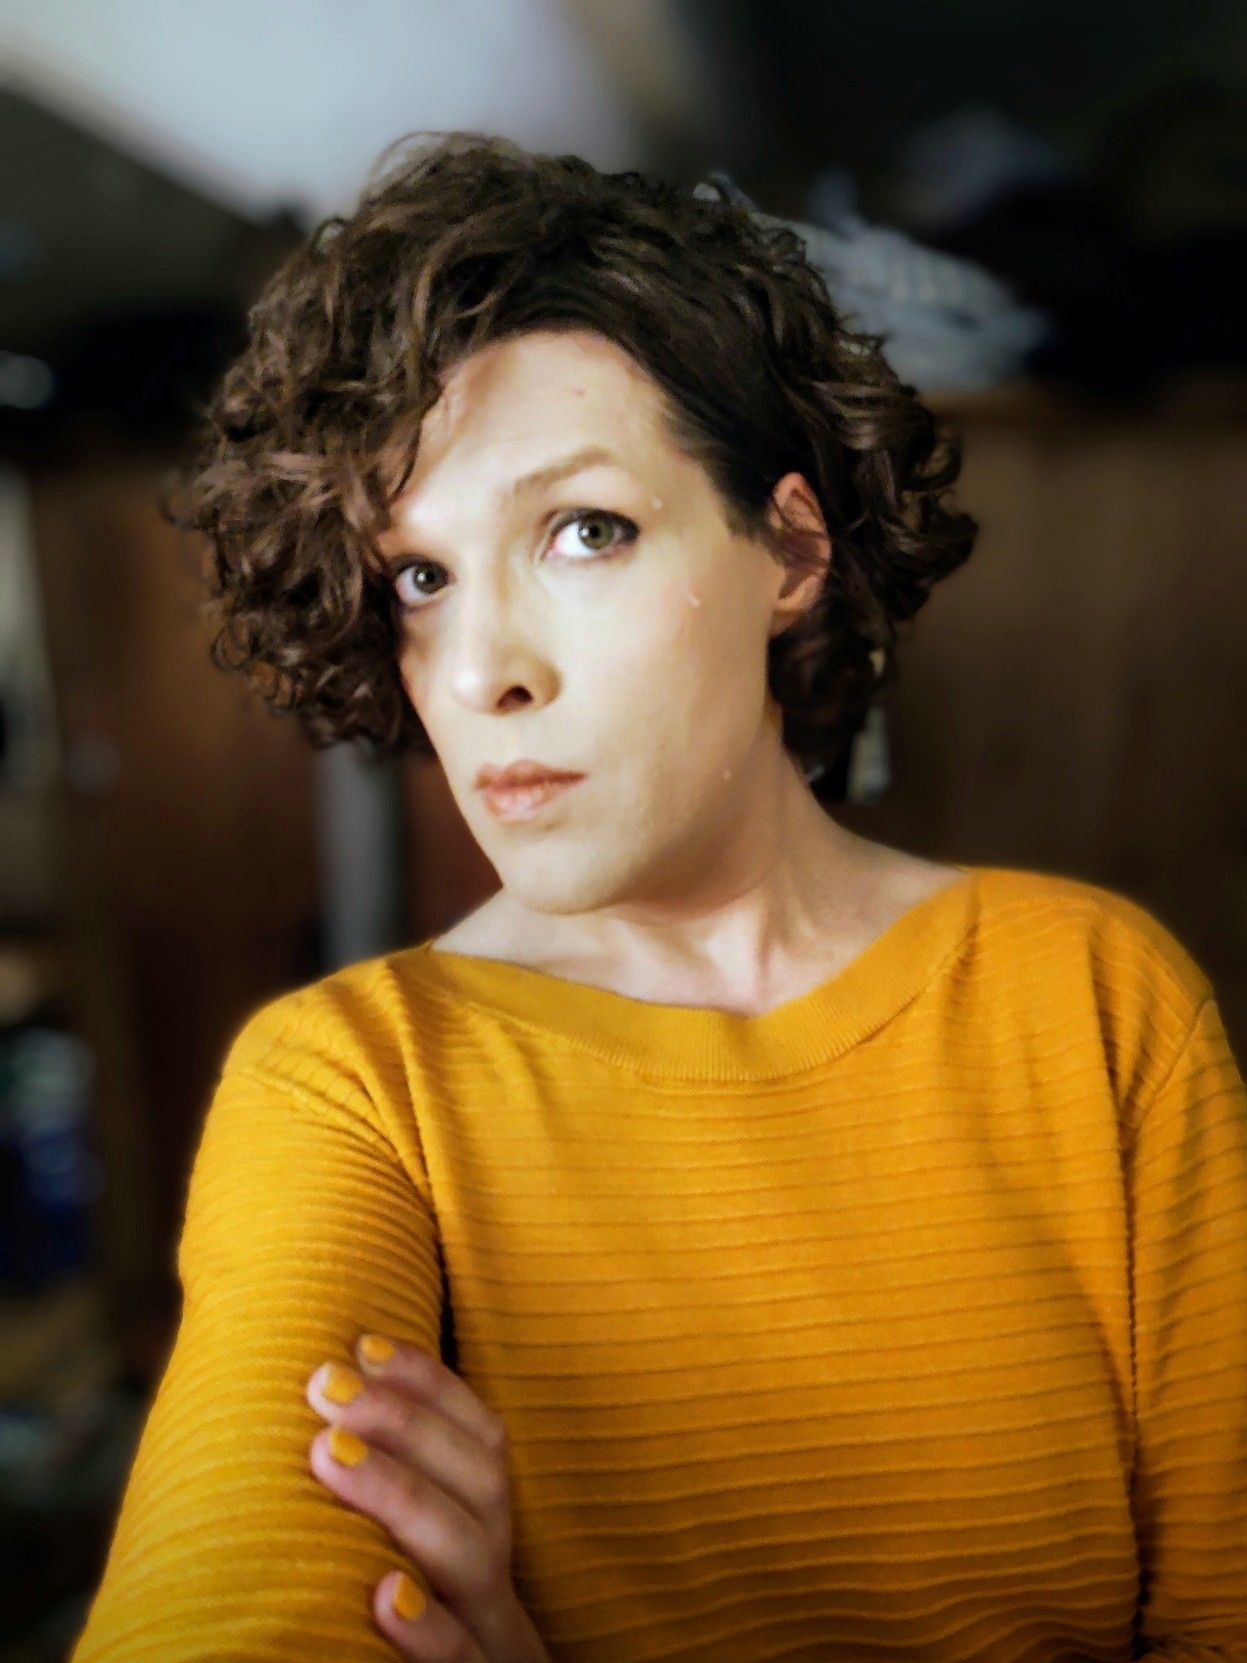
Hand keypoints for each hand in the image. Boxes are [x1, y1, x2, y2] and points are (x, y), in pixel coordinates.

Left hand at [306, 1332, 549, 1662]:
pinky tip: (381, 1596)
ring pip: (474, 1558)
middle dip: (406, 1422)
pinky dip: (429, 1633)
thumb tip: (317, 1422)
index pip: (485, 1444)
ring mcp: (500, 1649)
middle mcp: (505, 1591)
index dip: (432, 1386)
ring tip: (328, 1454)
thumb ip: (395, 1518)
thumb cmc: (421, 1661)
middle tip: (324, 1381)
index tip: (364, 1340)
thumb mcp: (422, 1579)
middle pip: (482, 1487)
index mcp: (491, 1547)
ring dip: (401, 1496)